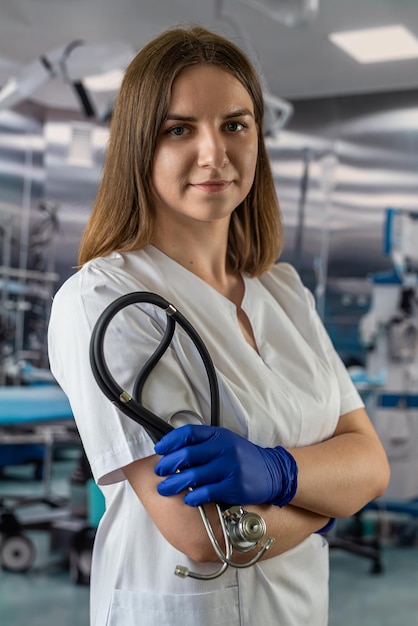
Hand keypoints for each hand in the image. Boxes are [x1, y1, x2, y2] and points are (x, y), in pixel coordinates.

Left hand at [154, 424, 297, 506]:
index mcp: (218, 435)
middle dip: (168, 464)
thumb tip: (173, 451)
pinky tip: (187, 499)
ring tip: (164, 488)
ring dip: (174, 484)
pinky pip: (207, 492)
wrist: (272, 472)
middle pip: (187, 454)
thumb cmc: (242, 457)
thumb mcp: (225, 442)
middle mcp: (223, 449)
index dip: (170, 441)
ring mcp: (229, 467)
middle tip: (159, 471)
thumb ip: (203, 444)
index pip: (188, 433)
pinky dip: (193, 497)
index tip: (159, 449)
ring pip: (193, 475)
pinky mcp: (234, 486)